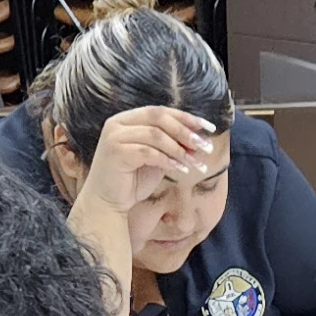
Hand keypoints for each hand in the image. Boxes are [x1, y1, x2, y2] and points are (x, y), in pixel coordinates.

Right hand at [64, 105, 223, 280]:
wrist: (107, 204)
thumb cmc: (131, 182)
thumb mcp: (157, 159)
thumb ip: (172, 146)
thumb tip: (199, 139)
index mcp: (127, 119)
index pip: (161, 111)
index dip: (186, 117)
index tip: (208, 127)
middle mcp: (118, 123)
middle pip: (159, 118)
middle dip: (186, 131)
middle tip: (205, 146)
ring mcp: (114, 136)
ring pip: (156, 135)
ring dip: (180, 149)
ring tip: (196, 163)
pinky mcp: (116, 152)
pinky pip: (150, 152)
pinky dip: (169, 160)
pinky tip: (182, 170)